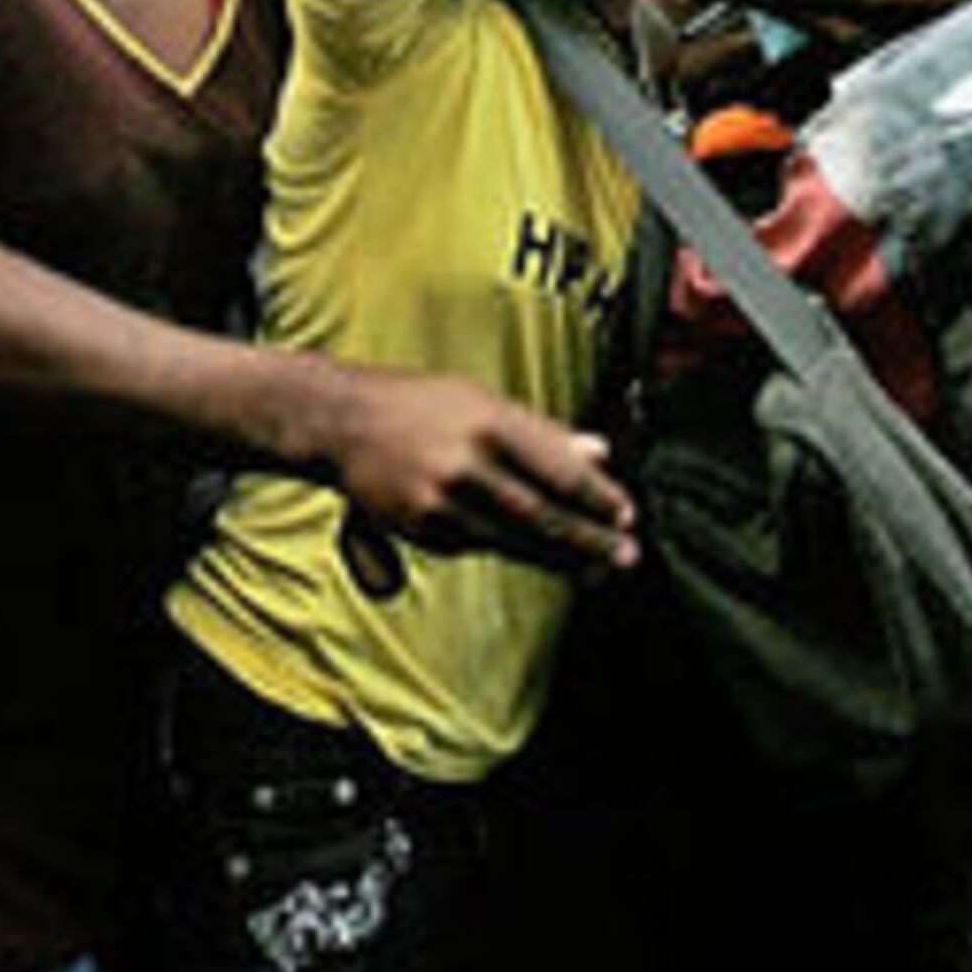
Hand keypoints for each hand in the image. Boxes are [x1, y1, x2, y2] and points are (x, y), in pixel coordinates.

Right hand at [325, 369, 637, 573]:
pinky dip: (513, 549)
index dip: (597, 496)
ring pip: (514, 538)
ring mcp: (441, 500)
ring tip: (597, 570)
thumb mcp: (483, 401)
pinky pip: (478, 544)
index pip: (558, 466)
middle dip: (589, 539)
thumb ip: (543, 432)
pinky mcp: (423, 529)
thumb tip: (600, 452)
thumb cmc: (424, 405)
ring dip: (561, 558)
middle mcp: (466, 462)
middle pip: (541, 512)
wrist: (343, 420)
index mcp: (490, 421)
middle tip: (626, 556)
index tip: (627, 514)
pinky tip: (543, 556)